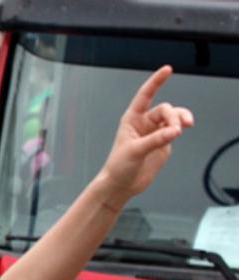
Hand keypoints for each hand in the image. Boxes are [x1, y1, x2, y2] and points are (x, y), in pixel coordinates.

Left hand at [97, 66, 193, 202]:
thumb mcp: (135, 151)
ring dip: (181, 119)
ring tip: (186, 126)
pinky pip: (176, 129)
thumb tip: (175, 131)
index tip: (168, 69)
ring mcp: (154, 132)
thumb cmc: (118, 167)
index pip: (145, 95)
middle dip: (173, 116)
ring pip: (173, 117)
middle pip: (165, 109)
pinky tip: (185, 128)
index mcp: (131, 119)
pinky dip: (182, 127)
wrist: (121, 185)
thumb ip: (155, 140)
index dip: (156, 81)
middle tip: (176, 130)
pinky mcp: (163, 143)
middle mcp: (144, 123)